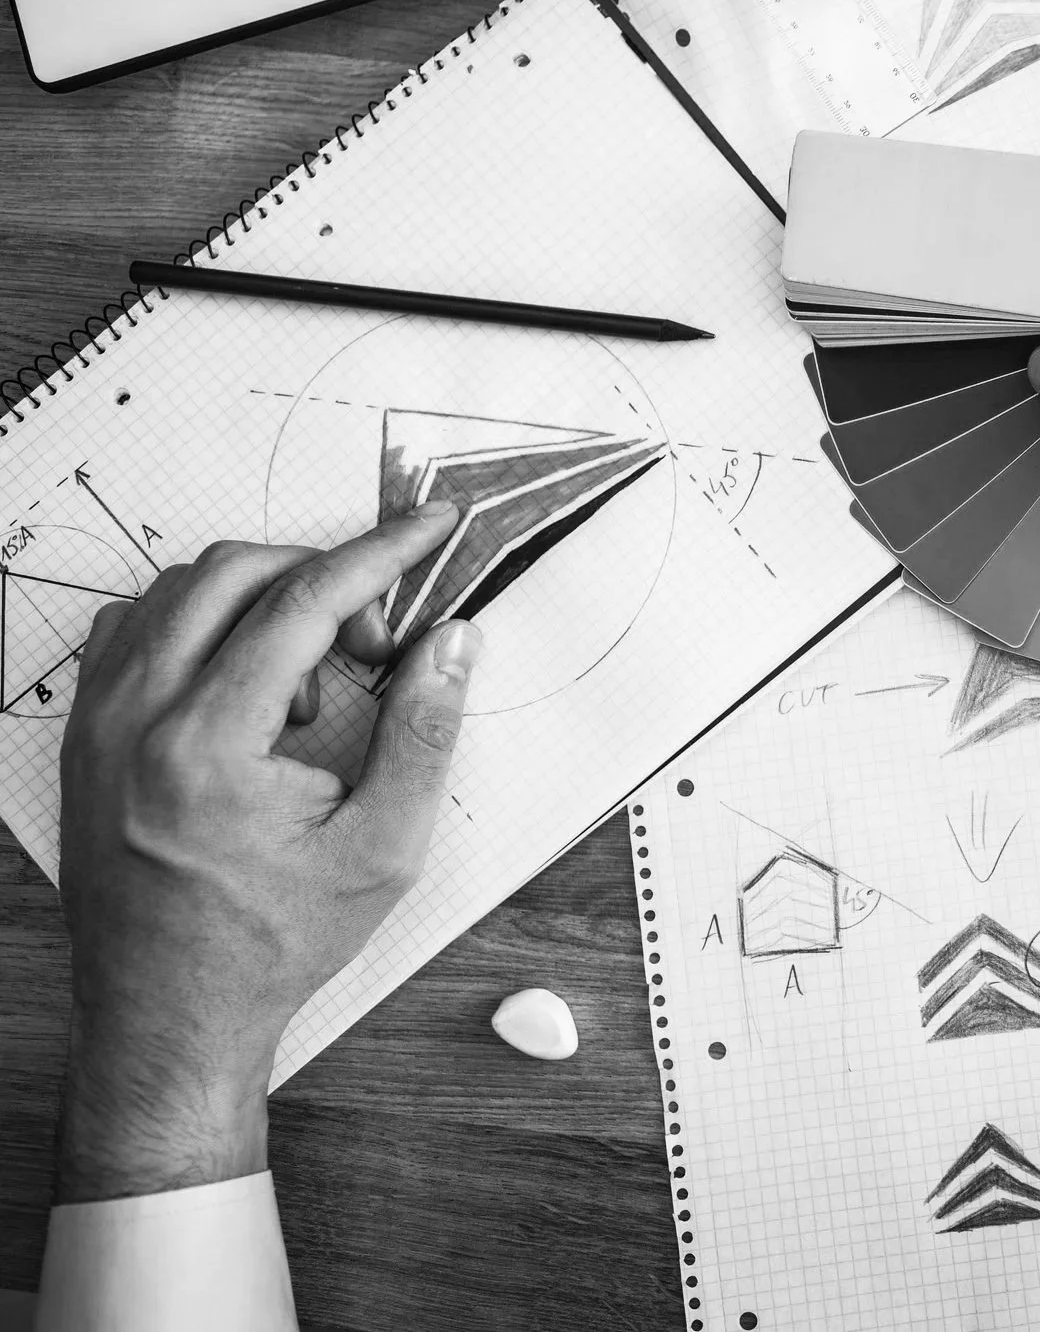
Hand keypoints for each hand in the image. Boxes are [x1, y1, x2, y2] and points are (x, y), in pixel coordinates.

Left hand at [53, 502, 483, 1202]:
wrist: (168, 1015)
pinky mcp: (84, 734)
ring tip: (310, 686)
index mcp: (207, 747)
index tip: (426, 527)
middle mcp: (134, 721)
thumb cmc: (268, 944)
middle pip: (233, 574)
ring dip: (261, 604)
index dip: (377, 554)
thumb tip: (453, 641)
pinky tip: (246, 682)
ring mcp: (97, 723)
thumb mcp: (381, 849)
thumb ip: (424, 733)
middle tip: (375, 639)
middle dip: (322, 578)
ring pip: (178, 593)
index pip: (300, 603)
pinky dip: (200, 626)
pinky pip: (136, 629)